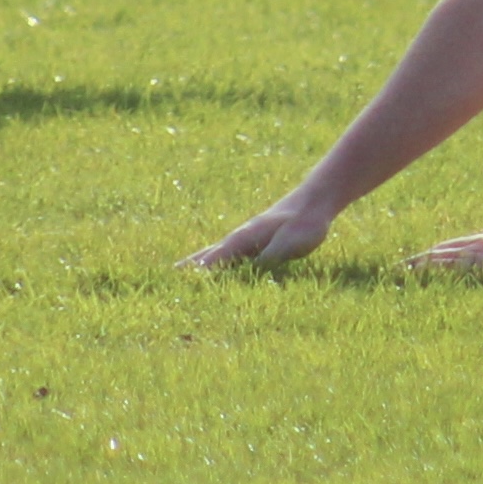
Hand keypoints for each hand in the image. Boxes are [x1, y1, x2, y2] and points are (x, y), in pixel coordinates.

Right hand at [183, 194, 331, 270]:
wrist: (314, 201)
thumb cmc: (303, 224)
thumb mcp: (289, 244)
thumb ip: (268, 257)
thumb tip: (249, 273)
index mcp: (244, 238)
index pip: (215, 258)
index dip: (198, 271)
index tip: (178, 282)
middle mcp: (240, 238)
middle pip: (209, 253)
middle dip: (190, 266)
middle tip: (168, 276)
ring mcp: (246, 239)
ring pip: (217, 253)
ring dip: (200, 263)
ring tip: (181, 272)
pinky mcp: (256, 242)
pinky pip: (230, 255)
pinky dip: (217, 262)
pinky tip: (214, 267)